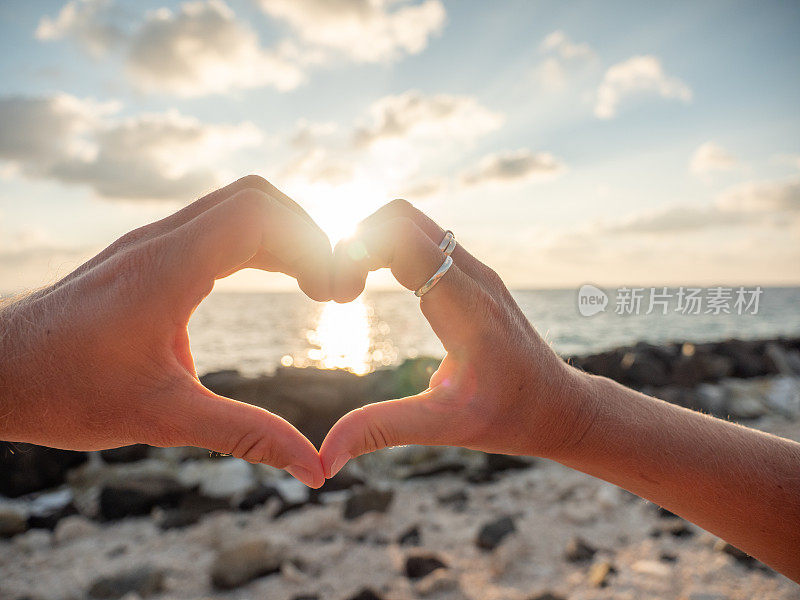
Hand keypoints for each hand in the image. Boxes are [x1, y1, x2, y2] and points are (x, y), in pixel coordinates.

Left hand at [0, 176, 330, 487]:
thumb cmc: (66, 392)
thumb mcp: (164, 418)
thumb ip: (246, 436)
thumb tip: (313, 469)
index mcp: (167, 268)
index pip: (259, 216)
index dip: (311, 244)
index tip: (332, 295)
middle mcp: (160, 242)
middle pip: (257, 200)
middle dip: (306, 236)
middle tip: (330, 289)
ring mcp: (151, 244)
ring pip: (236, 209)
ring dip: (283, 238)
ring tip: (312, 286)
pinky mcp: (146, 256)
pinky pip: (215, 228)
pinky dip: (255, 245)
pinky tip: (269, 280)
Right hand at [319, 199, 593, 476]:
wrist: (561, 405)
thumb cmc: (511, 417)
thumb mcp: (444, 426)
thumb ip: (382, 431)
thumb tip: (325, 458)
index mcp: (466, 306)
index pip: (402, 239)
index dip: (356, 250)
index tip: (339, 296)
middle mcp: (473, 276)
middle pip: (401, 216)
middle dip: (355, 239)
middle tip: (339, 290)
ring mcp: (475, 271)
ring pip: (412, 223)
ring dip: (371, 243)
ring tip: (349, 290)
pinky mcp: (472, 276)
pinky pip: (423, 240)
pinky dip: (389, 250)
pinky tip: (374, 286)